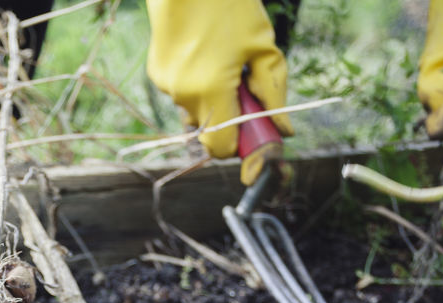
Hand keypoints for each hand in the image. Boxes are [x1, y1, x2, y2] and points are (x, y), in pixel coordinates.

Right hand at [146, 0, 291, 178]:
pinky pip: (184, 92)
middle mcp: (182, 95)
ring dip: (215, 100)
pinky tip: (206, 53)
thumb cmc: (228, 6)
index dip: (241, 144)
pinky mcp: (157, 73)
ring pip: (197, 111)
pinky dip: (199, 84)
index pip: (221, 148)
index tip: (257, 129)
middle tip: (246, 88)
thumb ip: (273, 94)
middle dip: (231, 118)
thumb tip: (284, 129)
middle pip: (211, 131)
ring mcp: (166, 85)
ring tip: (225, 64)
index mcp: (210, 92)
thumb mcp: (262, 47)